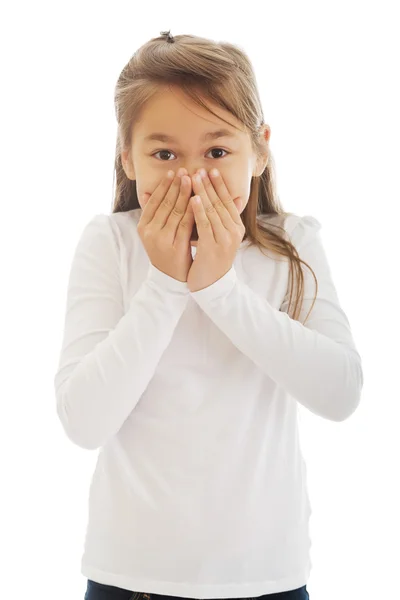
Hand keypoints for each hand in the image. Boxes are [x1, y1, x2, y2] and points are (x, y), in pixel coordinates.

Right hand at [138, 169, 194, 282]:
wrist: (169, 279)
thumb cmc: (165, 252)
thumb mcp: (154, 233)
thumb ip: (154, 214)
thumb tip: (149, 192)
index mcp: (142, 227)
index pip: (153, 201)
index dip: (164, 185)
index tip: (173, 172)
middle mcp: (150, 232)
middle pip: (165, 203)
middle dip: (176, 185)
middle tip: (185, 170)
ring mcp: (162, 240)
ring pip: (176, 211)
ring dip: (185, 193)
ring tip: (193, 179)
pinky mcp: (176, 246)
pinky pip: (186, 224)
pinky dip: (192, 210)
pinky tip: (199, 199)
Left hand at [187, 168, 244, 292]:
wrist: (213, 285)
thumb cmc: (213, 260)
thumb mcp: (220, 237)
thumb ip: (222, 220)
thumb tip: (227, 199)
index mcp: (237, 228)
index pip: (228, 202)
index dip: (220, 185)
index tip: (211, 171)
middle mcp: (234, 232)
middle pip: (221, 203)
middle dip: (209, 185)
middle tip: (200, 169)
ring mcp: (225, 240)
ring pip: (213, 211)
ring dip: (203, 192)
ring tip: (194, 178)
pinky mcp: (213, 247)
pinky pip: (205, 224)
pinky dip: (199, 210)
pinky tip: (193, 199)